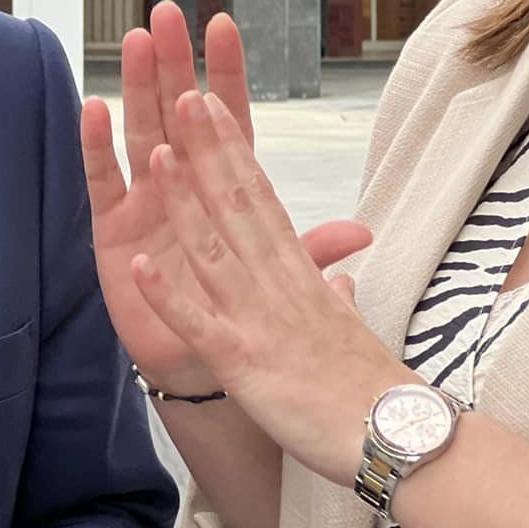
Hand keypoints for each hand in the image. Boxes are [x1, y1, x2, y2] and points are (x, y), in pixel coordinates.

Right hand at [81, 2, 372, 395]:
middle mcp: (183, 184)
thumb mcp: (283, 282)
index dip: (225, 75)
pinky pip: (103, 180)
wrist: (207, 366)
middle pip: (177, 112)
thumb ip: (313, 250)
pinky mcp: (114, 229)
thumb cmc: (245, 310)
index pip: (228, 120)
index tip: (223, 26)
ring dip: (137, 88)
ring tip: (136, 44)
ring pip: (140, 132)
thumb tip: (362, 233)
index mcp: (227, 187)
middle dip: (173, 63)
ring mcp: (147, 202)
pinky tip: (95, 107)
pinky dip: (98, 146)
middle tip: (167, 14)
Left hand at [132, 89, 414, 482]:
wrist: (392, 433)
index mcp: (298, 271)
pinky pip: (198, 323)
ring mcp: (259, 316)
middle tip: (180, 94)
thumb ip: (334, 292)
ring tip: (154, 154)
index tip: (209, 104)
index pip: (260, 195)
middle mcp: (279, 281)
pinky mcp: (243, 360)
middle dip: (205, 150)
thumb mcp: (346, 325)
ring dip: (181, 202)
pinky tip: (137, 267)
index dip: (230, 148)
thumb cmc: (366, 384)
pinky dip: (168, 295)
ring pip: (213, 248)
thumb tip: (340, 272)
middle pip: (236, 203)